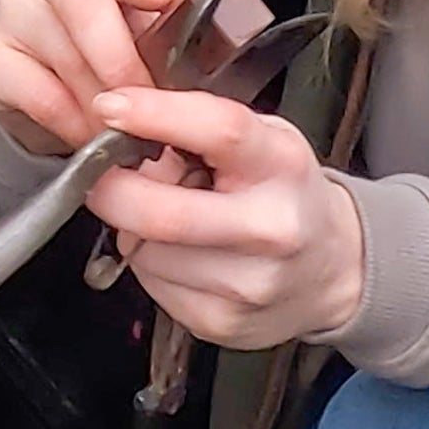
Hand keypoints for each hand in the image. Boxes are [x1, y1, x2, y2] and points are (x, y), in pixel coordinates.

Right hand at [0, 0, 195, 154]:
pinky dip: (67, 119)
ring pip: (59, 50)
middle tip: (145, 99)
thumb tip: (215, 53)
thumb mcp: (159, 37)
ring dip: (98, 99)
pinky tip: (89, 138)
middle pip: (82, 1)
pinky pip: (33, 90)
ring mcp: (18, 8)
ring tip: (128, 134)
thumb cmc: (125, 51)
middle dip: (118, 57)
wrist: (65, 83)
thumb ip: (179, 35)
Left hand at [81, 86, 365, 348]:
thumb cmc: (283, 192)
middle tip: (97, 174)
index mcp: (283, 166)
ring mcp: (248, 284)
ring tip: (163, 216)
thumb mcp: (261, 139)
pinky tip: (180, 253)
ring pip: (146, 253)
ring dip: (131, 229)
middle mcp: (272, 228)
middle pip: (163, 213)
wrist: (332, 269)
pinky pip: (152, 285)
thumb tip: (119, 124)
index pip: (220, 131)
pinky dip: (148, 263)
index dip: (155, 115)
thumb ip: (198, 126)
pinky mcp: (222, 322)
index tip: (111, 106)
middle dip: (111, 190)